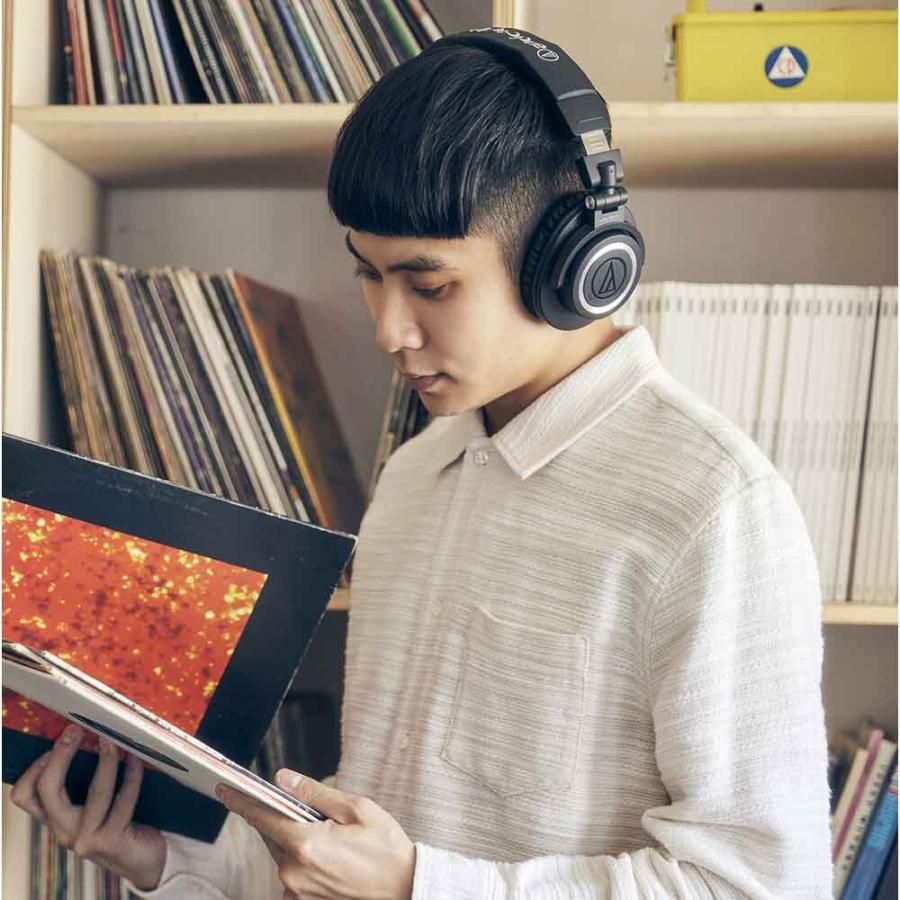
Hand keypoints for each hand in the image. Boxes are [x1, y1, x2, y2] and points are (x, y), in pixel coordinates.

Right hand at [10, 724, 166, 890]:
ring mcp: (86, 839)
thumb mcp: (89, 806)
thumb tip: (76, 738)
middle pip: (47, 789)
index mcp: (54, 820)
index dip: (36, 765)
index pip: (24, 795)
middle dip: (62, 754)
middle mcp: (64, 831)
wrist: (140, 859)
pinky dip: (132, 776)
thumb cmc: (116, 824)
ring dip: (107, 760)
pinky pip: (124, 801)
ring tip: (114, 741)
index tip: (60, 740)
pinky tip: (137, 760)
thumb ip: (78, 784)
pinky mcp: (112, 841)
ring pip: (95, 791)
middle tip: (77, 730)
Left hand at [218, 769, 414, 899]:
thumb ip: (315, 794)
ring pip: (282, 855)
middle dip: (281, 818)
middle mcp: (294, 873)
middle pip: (272, 836)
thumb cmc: (385, 847)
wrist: (406, 888)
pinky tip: (328, 856)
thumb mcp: (356, 809)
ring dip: (294, 840)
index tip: (224, 790)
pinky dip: (302, 860)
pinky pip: (292, 874)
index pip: (263, 817)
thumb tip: (282, 778)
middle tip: (310, 811)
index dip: (241, 802)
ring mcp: (298, 893)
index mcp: (306, 845)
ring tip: (328, 836)